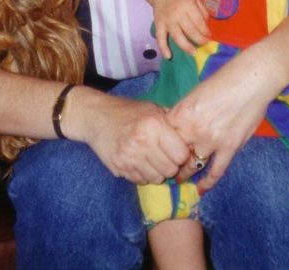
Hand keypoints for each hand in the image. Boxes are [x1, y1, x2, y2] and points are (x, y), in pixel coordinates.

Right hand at [76, 90, 190, 184]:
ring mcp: (129, 157)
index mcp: (155, 125)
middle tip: (165, 156)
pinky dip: (143, 174)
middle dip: (171, 165)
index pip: (181, 155)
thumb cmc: (128, 111)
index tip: (177, 149)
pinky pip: (140, 180)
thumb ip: (172, 122)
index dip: (182, 154)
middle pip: (170, 170)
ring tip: (152, 159)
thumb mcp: (152, 109)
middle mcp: (143, 143)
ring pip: (156, 179)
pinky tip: (139, 162)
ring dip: (158, 172)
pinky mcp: (119, 168)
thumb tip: (192, 137)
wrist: (96, 116)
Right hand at [151, 0, 210, 58]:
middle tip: (204, 43)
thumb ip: (202, 10)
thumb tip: (207, 25)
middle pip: (190, 31)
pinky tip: (168, 56)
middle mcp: (177, 14)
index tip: (209, 35)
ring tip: (193, 52)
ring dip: (186, 47)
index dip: (205, 30)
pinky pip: (160, 38)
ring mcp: (167, 20)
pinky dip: (163, 48)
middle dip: (199, 39)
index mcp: (188, 5)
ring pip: (177, 37)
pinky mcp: (158, 24)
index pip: (199, 21)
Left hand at [166, 46, 283, 192]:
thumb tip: (177, 124)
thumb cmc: (225, 79)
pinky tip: (201, 190)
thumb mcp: (197, 92)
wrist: (252, 78)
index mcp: (182, 112)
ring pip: (193, 165)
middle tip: (166, 169)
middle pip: (174, 153)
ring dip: (186, 173)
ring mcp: (211, 140)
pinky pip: (216, 170)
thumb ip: (186, 111)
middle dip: (169, 163)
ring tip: (180, 178)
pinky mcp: (229, 147)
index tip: (157, 152)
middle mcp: (193, 129)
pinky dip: (208, 182)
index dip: (159, 146)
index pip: (163, 136)